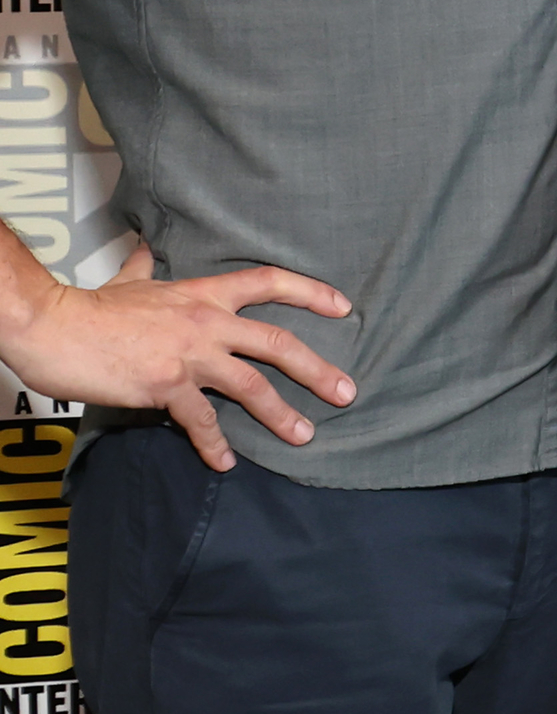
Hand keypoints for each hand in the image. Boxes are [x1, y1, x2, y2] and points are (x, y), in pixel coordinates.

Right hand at [1, 245, 356, 472]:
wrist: (53, 325)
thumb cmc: (87, 307)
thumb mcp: (126, 281)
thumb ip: (143, 268)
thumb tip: (144, 250)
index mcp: (202, 294)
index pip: (269, 282)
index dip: (311, 292)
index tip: (344, 307)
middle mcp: (206, 322)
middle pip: (278, 343)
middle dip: (317, 370)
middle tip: (347, 392)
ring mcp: (189, 355)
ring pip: (252, 386)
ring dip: (282, 414)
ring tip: (305, 435)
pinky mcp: (166, 385)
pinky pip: (201, 421)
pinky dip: (215, 445)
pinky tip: (225, 463)